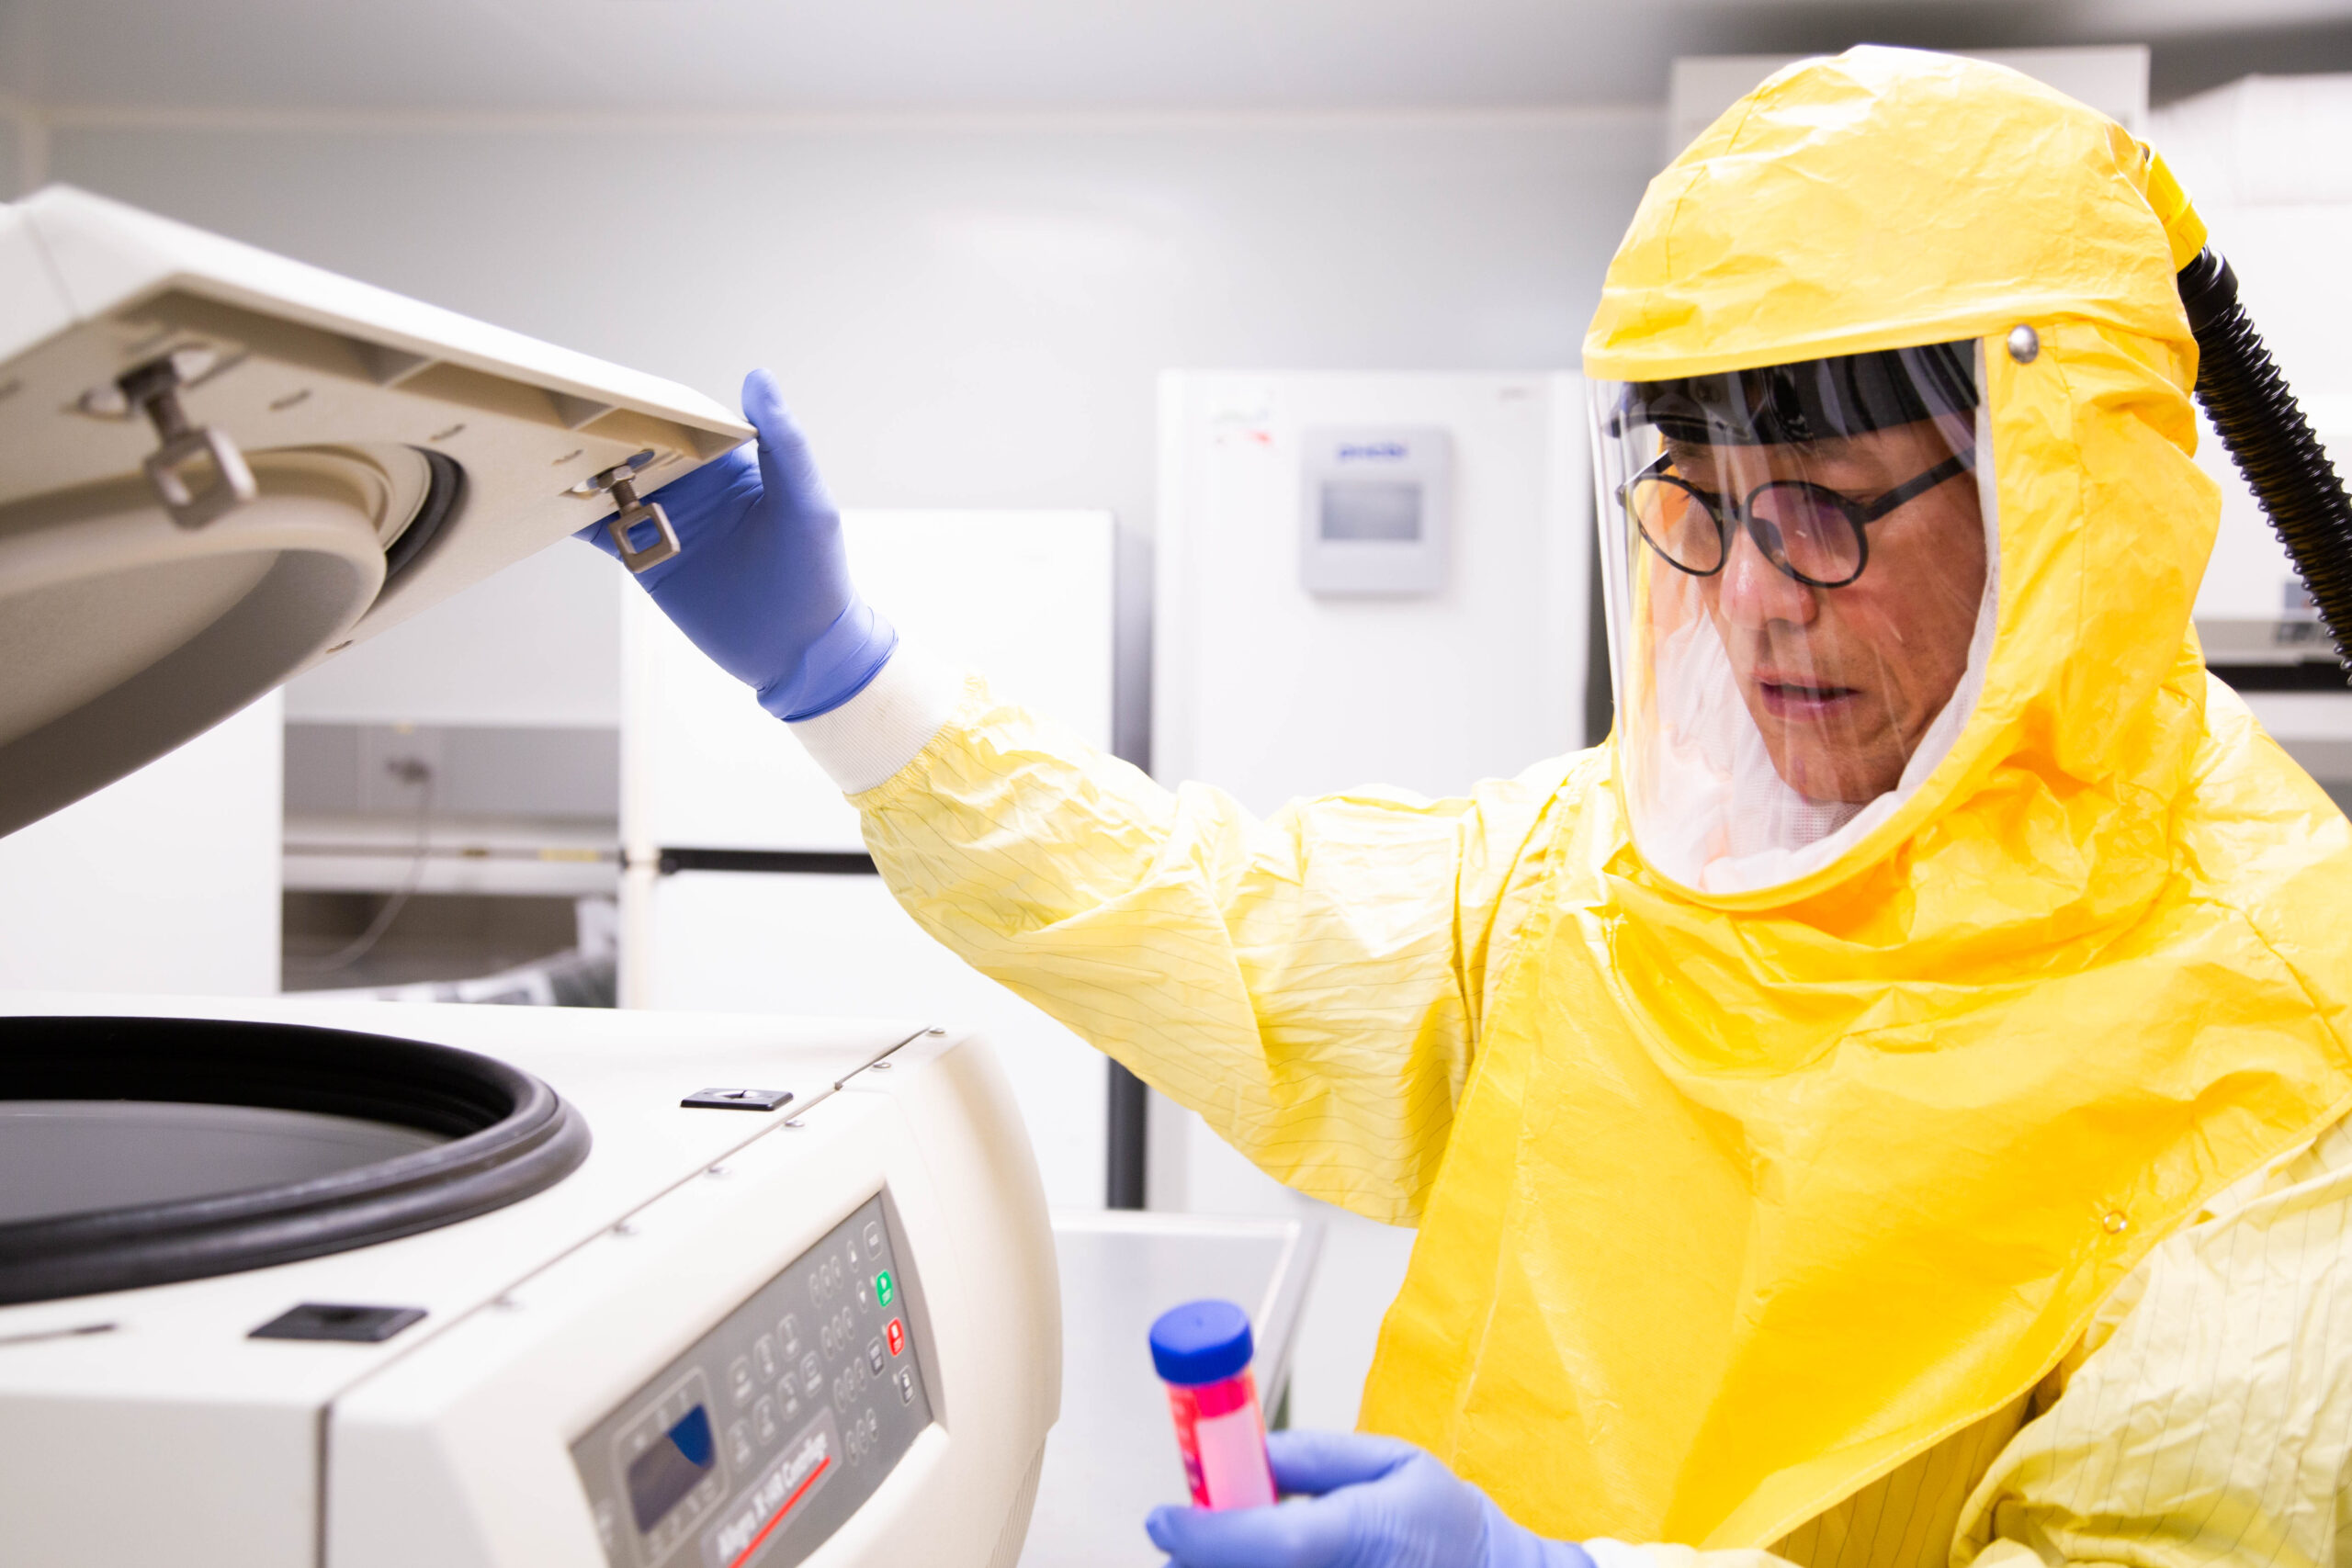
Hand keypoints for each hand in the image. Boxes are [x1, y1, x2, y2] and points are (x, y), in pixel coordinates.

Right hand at [575, 368, 895, 719]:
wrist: (801, 651)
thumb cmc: (817, 573)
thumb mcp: (806, 503)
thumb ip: (784, 443)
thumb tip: (759, 377)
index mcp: (731, 463)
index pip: (684, 420)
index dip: (653, 403)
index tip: (615, 386)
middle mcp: (694, 486)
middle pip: (639, 447)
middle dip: (603, 431)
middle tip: (555, 413)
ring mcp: (666, 522)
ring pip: (611, 485)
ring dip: (580, 470)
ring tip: (539, 449)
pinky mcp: (647, 561)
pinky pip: (601, 532)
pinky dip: (571, 517)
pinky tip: (541, 501)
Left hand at [1145, 1431, 1594, 1567]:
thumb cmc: (1447, 1527)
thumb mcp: (1394, 1463)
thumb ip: (1317, 1456)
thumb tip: (1251, 1452)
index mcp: (1361, 1535)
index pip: (1264, 1541)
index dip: (1202, 1533)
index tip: (1164, 1520)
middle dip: (1206, 1556)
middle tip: (1199, 1535)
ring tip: (1244, 1547)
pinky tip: (1277, 1566)